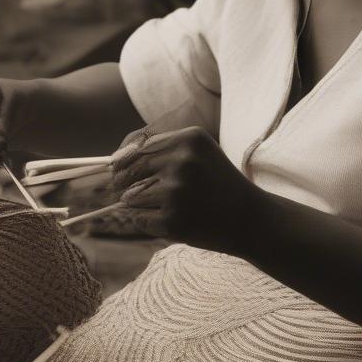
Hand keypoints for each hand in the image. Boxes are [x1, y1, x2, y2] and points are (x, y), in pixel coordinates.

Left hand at [107, 125, 265, 254]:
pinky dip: (148, 222)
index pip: (136, 147)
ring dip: (138, 204)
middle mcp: (183, 162)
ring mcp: (178, 193)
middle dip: (125, 184)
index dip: (121, 161)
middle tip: (142, 192)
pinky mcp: (174, 221)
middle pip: (128, 171)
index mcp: (189, 139)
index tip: (120, 170)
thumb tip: (111, 160)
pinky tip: (173, 219)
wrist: (250, 218)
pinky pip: (139, 220)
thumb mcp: (196, 152)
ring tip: (168, 205)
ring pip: (129, 198)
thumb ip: (158, 147)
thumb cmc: (216, 182)